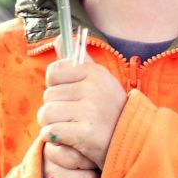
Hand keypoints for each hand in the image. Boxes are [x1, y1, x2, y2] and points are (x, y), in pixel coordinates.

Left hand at [37, 50, 126, 168]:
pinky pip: (50, 132)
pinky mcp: (85, 133)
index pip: (54, 72)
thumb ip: (78, 59)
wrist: (131, 139)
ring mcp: (90, 110)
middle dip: (56, 108)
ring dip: (52, 124)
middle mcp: (92, 88)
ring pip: (46, 114)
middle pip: (48, 95)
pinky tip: (70, 139)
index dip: (57, 85)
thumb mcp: (99, 79)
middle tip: (75, 115)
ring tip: (71, 126)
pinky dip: (55, 138)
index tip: (71, 94)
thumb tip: (58, 38)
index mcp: (95, 72)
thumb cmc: (110, 108)